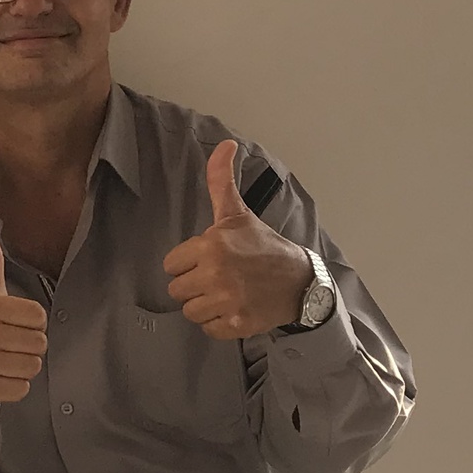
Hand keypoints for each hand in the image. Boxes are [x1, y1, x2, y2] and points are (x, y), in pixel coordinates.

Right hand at [0, 224, 49, 415]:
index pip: (39, 316)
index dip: (31, 321)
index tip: (13, 323)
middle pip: (40, 343)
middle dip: (30, 344)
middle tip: (11, 343)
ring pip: (34, 366)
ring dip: (25, 365)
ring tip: (8, 359)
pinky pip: (23, 388)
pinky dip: (16, 385)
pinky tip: (3, 376)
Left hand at [162, 141, 314, 341]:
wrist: (300, 281)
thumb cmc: (263, 245)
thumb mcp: (238, 213)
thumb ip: (220, 181)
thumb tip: (224, 143)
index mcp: (211, 245)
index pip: (172, 264)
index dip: (188, 262)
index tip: (209, 259)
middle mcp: (216, 274)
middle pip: (177, 290)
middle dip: (195, 285)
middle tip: (219, 277)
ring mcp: (227, 301)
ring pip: (190, 311)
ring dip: (205, 305)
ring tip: (227, 292)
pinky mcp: (236, 324)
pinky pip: (208, 329)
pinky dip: (220, 323)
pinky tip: (235, 308)